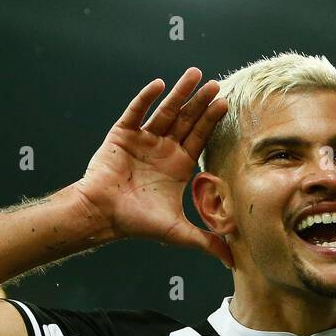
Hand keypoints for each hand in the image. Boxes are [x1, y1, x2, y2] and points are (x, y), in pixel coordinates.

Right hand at [76, 67, 232, 267]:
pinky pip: (136, 111)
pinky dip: (147, 98)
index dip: (211, 122)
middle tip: (216, 85)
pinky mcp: (123, 134)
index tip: (225, 105)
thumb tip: (232, 261)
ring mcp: (143, 139)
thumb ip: (206, 241)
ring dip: (179, 94)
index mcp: (177, 166)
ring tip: (194, 74)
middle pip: (186, 120)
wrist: (103, 215)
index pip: (199, 138)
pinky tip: (160, 85)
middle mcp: (163, 149)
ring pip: (165, 111)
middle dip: (200, 103)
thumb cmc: (137, 222)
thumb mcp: (178, 232)